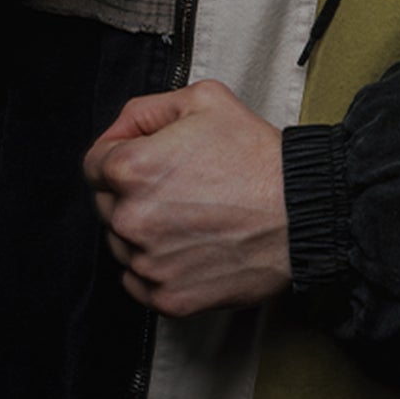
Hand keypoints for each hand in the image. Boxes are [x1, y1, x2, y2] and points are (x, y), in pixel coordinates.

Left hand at [84, 79, 290, 316]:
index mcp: (132, 168)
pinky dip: (158, 269)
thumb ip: (149, 108)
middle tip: (182, 189)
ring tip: (192, 219)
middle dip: (135, 194)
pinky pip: (140, 282)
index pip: (93, 164)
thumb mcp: (207, 100)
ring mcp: (148, 263)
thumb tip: (124, 129)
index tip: (148, 160)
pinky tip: (190, 248)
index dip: (119, 155)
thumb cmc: (261, 159)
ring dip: (145, 233)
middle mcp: (131, 219)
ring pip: (123, 245)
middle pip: (107, 206)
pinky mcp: (168, 297)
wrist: (306, 213)